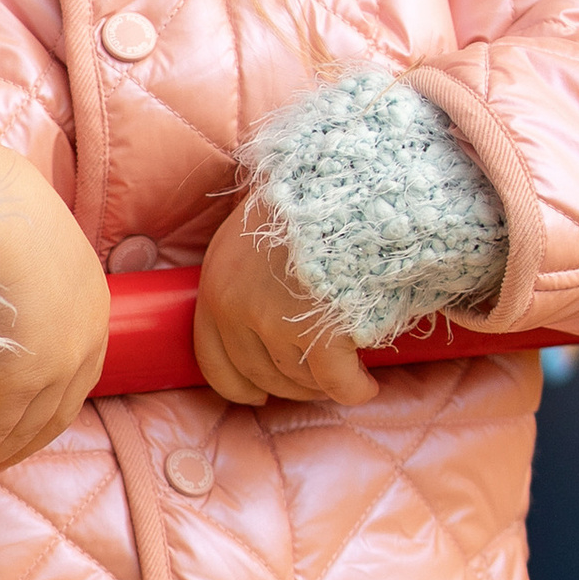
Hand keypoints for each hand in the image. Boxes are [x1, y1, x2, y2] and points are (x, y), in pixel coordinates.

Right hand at [0, 143, 113, 485]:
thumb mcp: (12, 242)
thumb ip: (7, 276)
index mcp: (89, 299)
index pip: (71, 374)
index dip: (39, 409)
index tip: (10, 431)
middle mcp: (87, 333)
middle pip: (54, 410)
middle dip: (16, 445)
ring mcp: (63, 356)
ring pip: (26, 428)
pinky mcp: (29, 374)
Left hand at [194, 211, 377, 408]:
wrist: (356, 183)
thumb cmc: (315, 199)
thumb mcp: (259, 226)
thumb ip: (249, 270)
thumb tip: (261, 314)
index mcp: (217, 280)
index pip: (212, 357)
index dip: (237, 385)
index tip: (258, 396)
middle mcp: (236, 306)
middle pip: (259, 374)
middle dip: (291, 385)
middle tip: (320, 381)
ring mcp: (276, 323)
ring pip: (297, 381)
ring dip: (322, 385)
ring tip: (348, 372)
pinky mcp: (321, 335)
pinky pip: (337, 383)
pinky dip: (354, 389)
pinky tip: (366, 384)